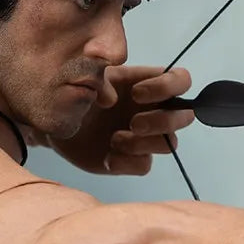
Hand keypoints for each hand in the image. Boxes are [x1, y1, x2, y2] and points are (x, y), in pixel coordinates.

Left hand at [61, 65, 193, 175]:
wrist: (58, 124)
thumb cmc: (77, 94)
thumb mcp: (86, 77)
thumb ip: (102, 81)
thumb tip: (114, 99)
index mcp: (148, 83)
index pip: (180, 80)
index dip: (168, 87)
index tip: (136, 94)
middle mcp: (153, 110)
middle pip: (185, 116)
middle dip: (161, 122)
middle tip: (133, 123)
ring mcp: (145, 137)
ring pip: (169, 144)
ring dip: (143, 144)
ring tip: (115, 140)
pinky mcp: (133, 159)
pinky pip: (145, 165)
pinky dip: (126, 163)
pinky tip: (107, 157)